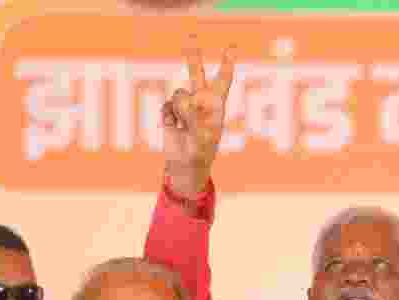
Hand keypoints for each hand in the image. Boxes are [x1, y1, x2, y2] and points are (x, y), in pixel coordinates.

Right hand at [161, 41, 234, 197]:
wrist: (185, 165)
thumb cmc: (201, 153)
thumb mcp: (201, 135)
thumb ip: (193, 115)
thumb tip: (183, 100)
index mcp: (217, 106)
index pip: (222, 81)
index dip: (226, 64)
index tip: (231, 48)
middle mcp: (201, 101)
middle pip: (197, 74)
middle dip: (193, 56)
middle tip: (190, 35)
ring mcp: (186, 105)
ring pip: (179, 94)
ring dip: (180, 109)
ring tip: (185, 126)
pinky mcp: (171, 111)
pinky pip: (166, 105)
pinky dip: (168, 116)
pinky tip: (174, 127)